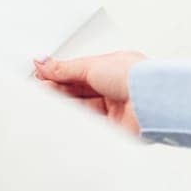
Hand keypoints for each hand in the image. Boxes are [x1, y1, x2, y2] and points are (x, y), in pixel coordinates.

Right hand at [32, 51, 147, 133]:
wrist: (151, 100)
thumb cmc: (133, 77)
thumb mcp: (90, 65)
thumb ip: (63, 68)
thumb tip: (43, 62)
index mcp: (111, 69)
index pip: (78, 72)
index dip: (58, 74)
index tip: (40, 75)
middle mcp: (113, 89)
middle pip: (77, 90)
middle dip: (57, 88)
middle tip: (39, 88)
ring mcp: (113, 109)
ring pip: (80, 107)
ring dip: (63, 103)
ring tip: (47, 99)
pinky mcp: (112, 128)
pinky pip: (87, 123)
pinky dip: (73, 119)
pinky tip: (61, 114)